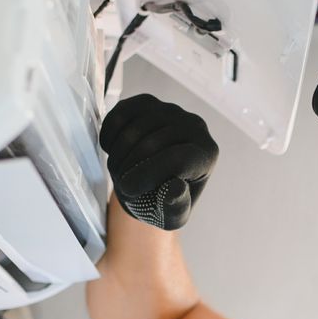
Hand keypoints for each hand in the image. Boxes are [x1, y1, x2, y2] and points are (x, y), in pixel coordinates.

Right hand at [97, 94, 218, 230]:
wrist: (148, 182)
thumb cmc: (163, 201)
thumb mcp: (172, 216)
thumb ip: (176, 207)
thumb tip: (174, 188)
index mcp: (207, 155)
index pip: (179, 158)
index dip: (148, 174)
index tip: (128, 190)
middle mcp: (195, 126)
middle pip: (154, 143)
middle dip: (130, 168)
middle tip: (122, 185)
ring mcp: (172, 110)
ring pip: (136, 128)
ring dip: (119, 154)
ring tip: (118, 171)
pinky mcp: (148, 102)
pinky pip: (122, 112)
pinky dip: (110, 134)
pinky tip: (111, 150)